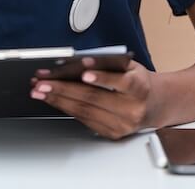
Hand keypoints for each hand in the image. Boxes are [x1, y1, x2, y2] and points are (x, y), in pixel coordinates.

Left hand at [29, 57, 157, 139]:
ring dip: (58, 100)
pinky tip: (53, 100)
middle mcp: (132, 108)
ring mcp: (122, 124)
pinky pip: (84, 119)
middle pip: (93, 98)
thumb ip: (108, 63)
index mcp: (138, 87)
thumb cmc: (137, 80)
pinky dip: (65, 108)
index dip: (101, 77)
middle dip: (63, 89)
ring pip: (85, 111)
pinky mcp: (112, 133)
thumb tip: (78, 61)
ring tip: (39, 91)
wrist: (155, 104)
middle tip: (42, 82)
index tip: (84, 73)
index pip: (119, 82)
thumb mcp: (129, 66)